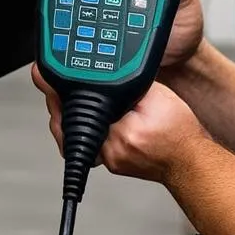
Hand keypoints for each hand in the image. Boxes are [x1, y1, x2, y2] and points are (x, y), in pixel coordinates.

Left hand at [32, 67, 208, 184]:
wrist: (192, 164)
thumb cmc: (181, 134)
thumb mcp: (159, 97)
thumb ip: (131, 83)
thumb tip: (105, 70)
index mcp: (121, 132)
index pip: (79, 107)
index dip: (59, 90)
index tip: (43, 76)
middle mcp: (111, 150)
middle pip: (69, 124)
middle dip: (59, 101)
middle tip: (51, 82)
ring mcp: (109, 160)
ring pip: (75, 135)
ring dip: (70, 114)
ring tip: (66, 96)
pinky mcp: (111, 163)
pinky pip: (88, 144)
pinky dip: (85, 127)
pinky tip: (88, 114)